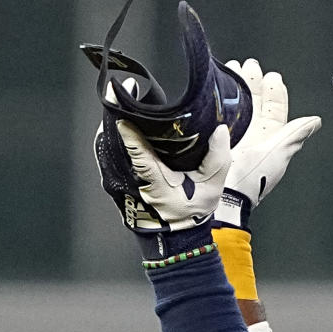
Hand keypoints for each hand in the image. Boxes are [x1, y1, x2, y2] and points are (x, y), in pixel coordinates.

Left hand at [94, 102, 231, 257]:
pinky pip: (115, 157)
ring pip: (113, 149)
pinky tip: (126, 128)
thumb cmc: (192, 212)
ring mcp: (124, 181)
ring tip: (125, 105)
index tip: (125, 109)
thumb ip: (218, 157)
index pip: (138, 150)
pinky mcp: (122, 182)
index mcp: (155, 178)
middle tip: (125, 94)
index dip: (131, 131)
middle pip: (120, 144)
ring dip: (117, 130)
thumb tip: (219, 129)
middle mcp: (134, 178)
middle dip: (121, 119)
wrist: (177, 237)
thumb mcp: (212, 185)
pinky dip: (119, 141)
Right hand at [215, 59, 320, 228]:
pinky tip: (217, 86)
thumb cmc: (252, 178)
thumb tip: (315, 121)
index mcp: (270, 139)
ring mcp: (234, 137)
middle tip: (249, 66)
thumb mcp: (278, 153)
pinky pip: (219, 114)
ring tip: (233, 69)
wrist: (223, 194)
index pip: (275, 110)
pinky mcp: (215, 138)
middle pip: (255, 103)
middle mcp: (253, 137)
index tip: (272, 77)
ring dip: (237, 87)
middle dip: (253, 83)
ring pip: (238, 105)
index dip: (275, 92)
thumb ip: (296, 135)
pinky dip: (220, 99)